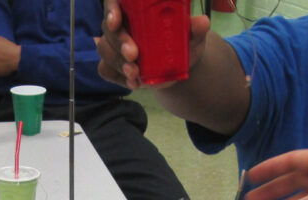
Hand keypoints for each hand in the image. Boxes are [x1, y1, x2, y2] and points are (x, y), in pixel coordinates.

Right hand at [96, 0, 210, 89]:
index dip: (111, 9)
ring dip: (118, 63)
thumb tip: (202, 23)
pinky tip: (133, 83)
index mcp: (135, 9)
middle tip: (133, 54)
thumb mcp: (190, 35)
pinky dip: (118, 78)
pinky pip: (106, 70)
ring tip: (135, 74)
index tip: (116, 21)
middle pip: (108, 28)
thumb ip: (194, 29)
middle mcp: (121, 25)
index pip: (115, 2)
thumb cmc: (181, 42)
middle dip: (119, 42)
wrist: (179, 66)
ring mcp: (114, 46)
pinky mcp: (112, 65)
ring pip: (105, 50)